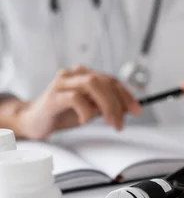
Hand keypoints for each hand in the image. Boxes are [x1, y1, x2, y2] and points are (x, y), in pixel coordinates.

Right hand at [15, 66, 141, 139]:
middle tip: (121, 122)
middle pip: (104, 81)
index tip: (137, 110)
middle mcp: (73, 74)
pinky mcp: (53, 96)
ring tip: (109, 122)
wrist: (33, 122)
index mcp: (84, 74)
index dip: (126, 95)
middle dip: (119, 102)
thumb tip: (128, 108)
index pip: (111, 80)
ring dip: (106, 105)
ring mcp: (62, 83)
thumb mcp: (90, 110)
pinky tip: (84, 121)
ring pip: (92, 84)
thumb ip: (106, 106)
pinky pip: (75, 98)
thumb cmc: (62, 115)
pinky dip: (85, 111)